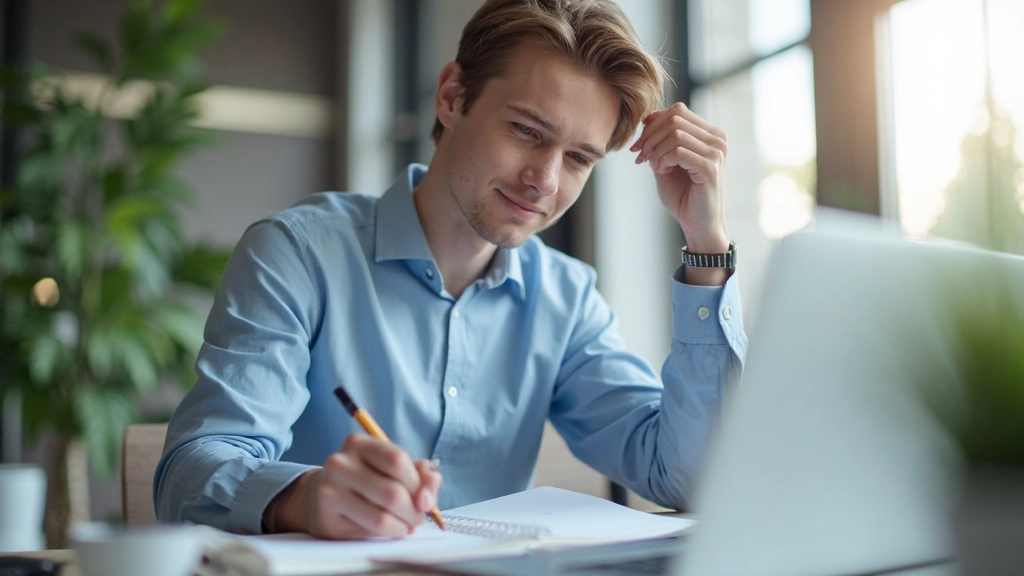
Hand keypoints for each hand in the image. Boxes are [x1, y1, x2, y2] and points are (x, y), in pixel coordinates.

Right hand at [264, 433, 441, 538]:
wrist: (321, 498)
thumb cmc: (366, 480)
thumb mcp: (393, 468)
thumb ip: (421, 474)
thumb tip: (427, 497)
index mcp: (359, 444)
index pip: (397, 460)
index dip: (418, 483)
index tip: (424, 498)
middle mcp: (340, 463)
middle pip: (392, 492)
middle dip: (414, 511)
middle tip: (417, 517)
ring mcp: (330, 491)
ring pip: (382, 517)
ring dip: (404, 526)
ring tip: (406, 525)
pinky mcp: (327, 519)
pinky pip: (370, 532)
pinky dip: (390, 534)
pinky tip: (390, 529)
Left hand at [630, 102, 729, 252]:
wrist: (698, 224)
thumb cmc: (683, 195)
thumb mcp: (666, 162)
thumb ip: (660, 141)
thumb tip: (647, 118)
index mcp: (710, 133)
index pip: (677, 110)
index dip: (652, 124)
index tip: (638, 147)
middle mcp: (717, 139)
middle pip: (675, 118)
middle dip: (650, 136)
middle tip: (641, 157)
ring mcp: (716, 153)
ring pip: (675, 133)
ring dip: (656, 149)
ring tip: (654, 166)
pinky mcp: (711, 169)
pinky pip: (678, 151)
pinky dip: (663, 160)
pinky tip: (662, 172)